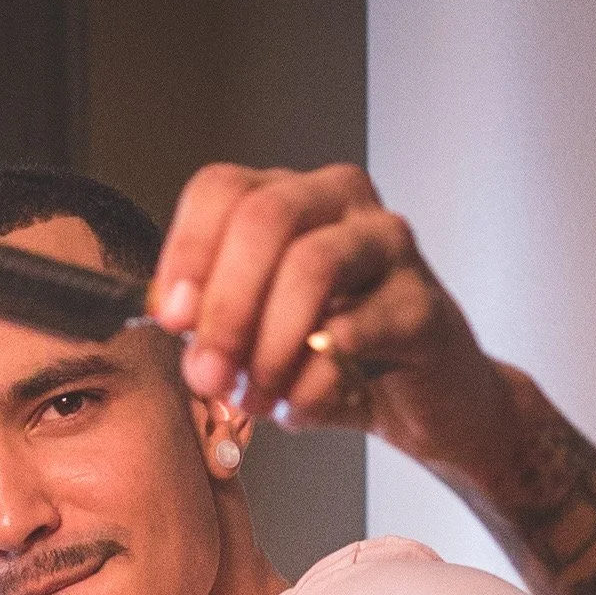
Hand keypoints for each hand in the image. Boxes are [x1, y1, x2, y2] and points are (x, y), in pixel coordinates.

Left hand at [151, 163, 516, 479]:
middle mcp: (339, 202)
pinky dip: (316, 378)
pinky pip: (358, 328)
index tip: (172, 320)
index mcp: (288, 198)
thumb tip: (176, 318)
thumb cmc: (331, 362)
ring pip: (312, 264)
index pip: (222, 189)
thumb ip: (212, 323)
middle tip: (209, 374)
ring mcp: (387, 244)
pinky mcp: (423, 301)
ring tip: (256, 395)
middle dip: (226, 306)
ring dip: (270, 343)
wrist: (419, 401)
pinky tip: (302, 405)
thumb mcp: (254, 340)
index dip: (187, 251)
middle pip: (265, 218)